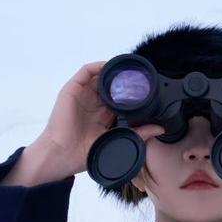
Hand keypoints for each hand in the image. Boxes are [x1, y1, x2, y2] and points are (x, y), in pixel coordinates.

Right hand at [16, 61, 164, 183]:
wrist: (62, 155)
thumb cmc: (83, 153)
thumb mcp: (116, 140)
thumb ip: (138, 133)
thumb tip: (159, 128)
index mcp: (101, 115)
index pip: (117, 98)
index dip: (129, 91)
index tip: (144, 86)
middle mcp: (91, 103)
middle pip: (108, 85)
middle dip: (122, 79)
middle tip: (138, 74)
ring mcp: (81, 95)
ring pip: (98, 76)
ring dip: (111, 70)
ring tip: (125, 67)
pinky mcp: (72, 90)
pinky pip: (85, 71)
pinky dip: (98, 66)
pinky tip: (109, 66)